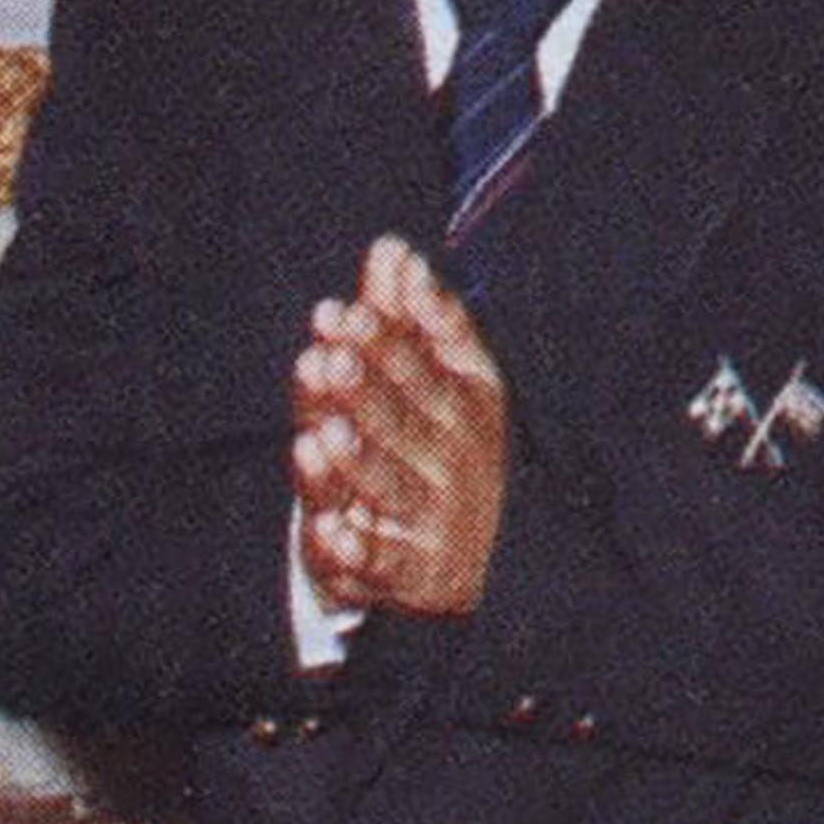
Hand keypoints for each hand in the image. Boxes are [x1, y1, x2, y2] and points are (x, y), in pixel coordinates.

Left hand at [290, 234, 506, 617]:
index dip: (383, 343)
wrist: (500, 557)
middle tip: (330, 358)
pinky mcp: (409, 574)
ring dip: (358, 463)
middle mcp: (451, 463)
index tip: (343, 314)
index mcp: (464, 409)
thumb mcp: (454, 379)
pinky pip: (382, 564)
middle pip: (402, 424)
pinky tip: (329, 531)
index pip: (422, 370)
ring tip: (323, 435)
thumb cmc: (457, 445)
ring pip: (389, 489)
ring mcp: (431, 520)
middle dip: (366, 393)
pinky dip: (357, 552)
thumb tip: (391, 249)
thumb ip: (420, 317)